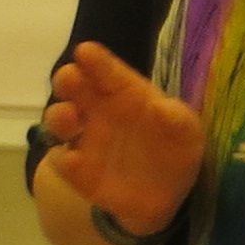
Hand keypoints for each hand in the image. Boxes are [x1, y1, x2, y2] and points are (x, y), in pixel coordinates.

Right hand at [42, 41, 208, 239]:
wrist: (166, 192)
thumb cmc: (175, 148)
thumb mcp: (186, 133)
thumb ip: (177, 119)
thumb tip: (161, 106)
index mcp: (127, 94)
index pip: (110, 73)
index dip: (98, 62)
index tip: (85, 51)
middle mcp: (100, 111)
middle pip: (75, 88)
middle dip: (68, 80)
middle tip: (69, 78)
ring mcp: (84, 139)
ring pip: (60, 120)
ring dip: (58, 116)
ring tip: (68, 118)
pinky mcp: (76, 170)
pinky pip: (61, 161)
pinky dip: (61, 159)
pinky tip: (70, 159)